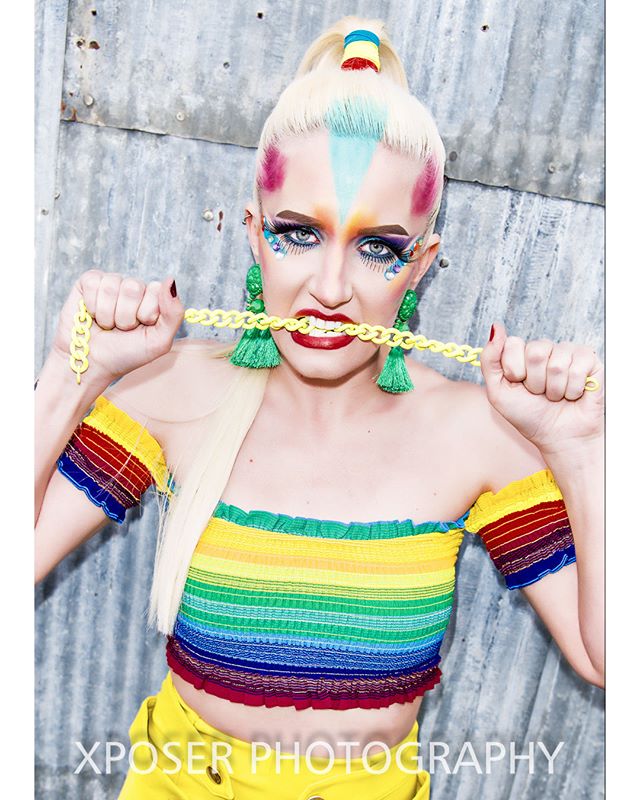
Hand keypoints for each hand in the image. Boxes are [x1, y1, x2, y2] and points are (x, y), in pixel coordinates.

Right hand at [52, 271, 183, 381]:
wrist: (93, 365)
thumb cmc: (126, 354)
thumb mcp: (158, 341)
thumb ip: (174, 313)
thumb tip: (170, 279)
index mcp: (153, 298)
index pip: (156, 289)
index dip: (147, 313)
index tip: (141, 327)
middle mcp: (134, 288)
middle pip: (133, 287)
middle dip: (126, 316)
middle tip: (121, 329)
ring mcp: (112, 282)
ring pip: (112, 287)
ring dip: (108, 315)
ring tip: (107, 325)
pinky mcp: (89, 282)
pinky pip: (94, 283)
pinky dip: (92, 306)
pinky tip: (92, 315)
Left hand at [480, 323, 603, 454]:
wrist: (558, 438)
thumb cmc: (528, 416)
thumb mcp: (498, 392)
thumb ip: (490, 359)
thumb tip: (496, 326)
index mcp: (522, 353)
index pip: (512, 344)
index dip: (514, 370)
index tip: (518, 385)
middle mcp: (545, 349)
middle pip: (536, 351)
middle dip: (534, 381)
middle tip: (539, 393)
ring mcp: (568, 353)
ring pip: (557, 363)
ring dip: (554, 389)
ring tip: (556, 396)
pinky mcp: (590, 361)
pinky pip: (578, 368)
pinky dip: (572, 390)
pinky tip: (573, 395)